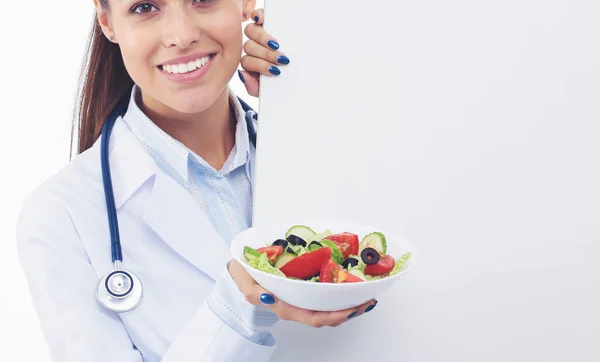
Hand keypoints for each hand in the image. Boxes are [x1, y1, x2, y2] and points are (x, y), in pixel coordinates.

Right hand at [229, 260, 376, 327]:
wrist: (240, 270)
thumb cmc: (244, 274)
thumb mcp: (245, 281)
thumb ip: (254, 291)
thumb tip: (268, 298)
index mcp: (284, 306)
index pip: (314, 317)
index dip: (335, 315)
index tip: (353, 308)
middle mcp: (296, 307)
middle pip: (327, 317)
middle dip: (350, 312)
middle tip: (368, 302)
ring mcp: (301, 302)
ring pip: (327, 311)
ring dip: (348, 306)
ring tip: (366, 298)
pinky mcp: (303, 294)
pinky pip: (324, 301)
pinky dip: (340, 297)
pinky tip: (351, 290)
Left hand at [239, 9, 289, 96]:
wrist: (290, 80)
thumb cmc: (277, 80)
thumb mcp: (266, 89)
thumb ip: (253, 87)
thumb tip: (242, 74)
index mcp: (250, 63)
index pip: (247, 61)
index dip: (260, 65)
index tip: (274, 70)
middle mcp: (251, 48)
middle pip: (249, 47)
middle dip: (266, 55)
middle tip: (280, 59)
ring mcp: (257, 34)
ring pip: (251, 32)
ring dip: (263, 39)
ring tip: (276, 45)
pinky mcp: (264, 22)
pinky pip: (256, 16)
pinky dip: (258, 16)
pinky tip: (261, 20)